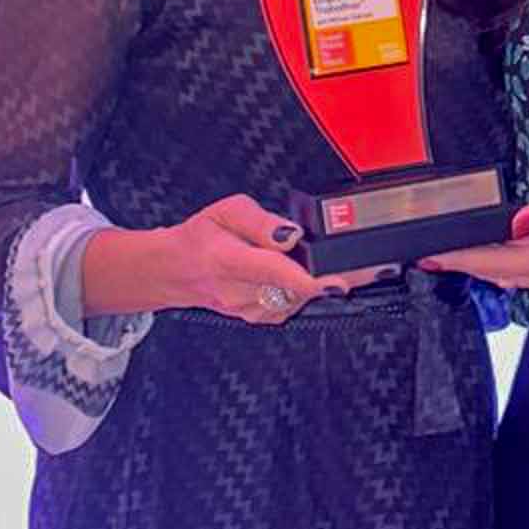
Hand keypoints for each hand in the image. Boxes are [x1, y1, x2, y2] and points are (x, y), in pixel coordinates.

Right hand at [157, 195, 393, 325]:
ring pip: (296, 299)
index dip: (310, 280)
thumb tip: (292, 235)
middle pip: (294, 290)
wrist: (174, 270)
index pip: (274, 272)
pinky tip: (294, 276)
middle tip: (354, 267)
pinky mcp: (257, 319)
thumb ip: (261, 221)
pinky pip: (290, 306)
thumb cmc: (201, 237)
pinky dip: (300, 292)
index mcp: (228, 260)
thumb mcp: (227, 210)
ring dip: (312, 282)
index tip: (337, 282)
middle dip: (325, 277)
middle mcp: (237, 292)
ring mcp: (247, 311)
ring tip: (311, 263)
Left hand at [420, 184, 528, 298]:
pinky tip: (499, 253)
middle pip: (495, 272)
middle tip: (426, 253)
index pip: (493, 262)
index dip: (457, 258)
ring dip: (482, 265)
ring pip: (511, 275)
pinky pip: (528, 274)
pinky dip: (506, 264)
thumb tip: (518, 221)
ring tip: (452, 252)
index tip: (426, 256)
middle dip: (462, 263)